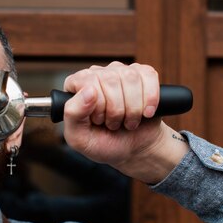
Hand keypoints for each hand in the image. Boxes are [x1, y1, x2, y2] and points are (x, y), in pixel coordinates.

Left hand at [62, 62, 188, 183]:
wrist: (134, 151)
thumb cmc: (104, 144)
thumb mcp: (79, 138)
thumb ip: (73, 114)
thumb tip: (88, 89)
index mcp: (76, 86)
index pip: (87, 81)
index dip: (97, 106)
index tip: (99, 121)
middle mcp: (97, 74)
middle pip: (110, 79)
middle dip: (116, 110)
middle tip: (113, 124)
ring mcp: (121, 72)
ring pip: (131, 78)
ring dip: (133, 108)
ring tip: (127, 121)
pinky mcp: (143, 75)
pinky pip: (149, 76)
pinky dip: (150, 100)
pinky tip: (145, 113)